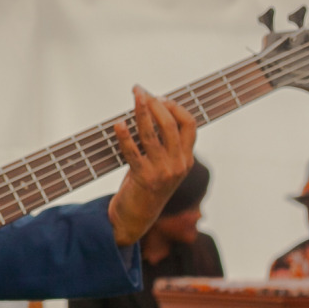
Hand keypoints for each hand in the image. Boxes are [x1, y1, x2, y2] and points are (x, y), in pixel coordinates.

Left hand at [106, 88, 199, 245]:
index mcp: (186, 159)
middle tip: (140, 91)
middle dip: (155, 103)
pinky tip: (118, 124)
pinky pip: (132, 152)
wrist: (137, 217)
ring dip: (142, 112)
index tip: (160, 97)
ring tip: (134, 96)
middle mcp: (178, 164)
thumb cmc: (147, 185)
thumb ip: (164, 144)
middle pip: (170, 125)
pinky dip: (124, 136)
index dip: (175, 107)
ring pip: (152, 135)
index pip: (190, 125)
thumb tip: (151, 110)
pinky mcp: (142, 178)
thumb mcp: (164, 165)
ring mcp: (161, 172)